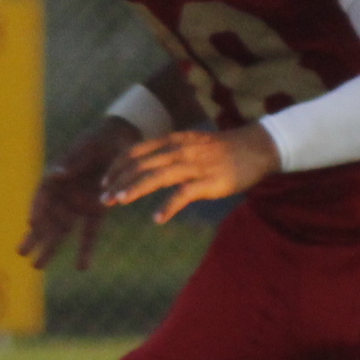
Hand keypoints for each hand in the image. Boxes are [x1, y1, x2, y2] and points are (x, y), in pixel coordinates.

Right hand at [21, 122, 139, 270]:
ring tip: (37, 266)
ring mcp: (78, 206)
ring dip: (51, 248)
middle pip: (46, 219)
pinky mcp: (96, 212)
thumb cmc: (97, 141)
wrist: (119, 141)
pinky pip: (90, 233)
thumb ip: (73, 162)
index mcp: (56, 178)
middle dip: (34, 236)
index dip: (37, 210)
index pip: (42, 197)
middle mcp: (63, 195)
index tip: (32, 224)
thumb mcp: (87, 148)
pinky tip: (81, 267)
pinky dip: (86, 249)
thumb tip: (55, 174)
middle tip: (21, 253)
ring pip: (61, 231)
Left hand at [101, 125, 279, 223]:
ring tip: (119, 201)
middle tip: (103, 199)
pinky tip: (157, 219)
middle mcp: (179, 150)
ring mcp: (194, 165)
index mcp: (173, 141)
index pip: (135, 151)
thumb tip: (147, 167)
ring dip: (135, 189)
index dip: (116, 167)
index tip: (104, 182)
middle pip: (141, 164)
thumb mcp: (191, 144)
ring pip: (157, 176)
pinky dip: (168, 206)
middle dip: (118, 181)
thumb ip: (170, 153)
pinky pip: (183, 195)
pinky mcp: (208, 181)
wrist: (256, 147)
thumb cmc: (222, 149)